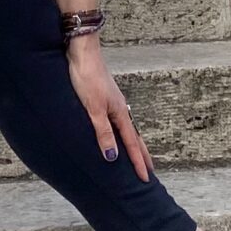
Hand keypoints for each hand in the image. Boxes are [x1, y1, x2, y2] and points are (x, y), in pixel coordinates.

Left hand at [66, 34, 153, 179]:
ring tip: (135, 155)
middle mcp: (119, 108)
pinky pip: (116, 120)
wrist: (82, 51)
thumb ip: (102, 132)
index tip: (146, 179)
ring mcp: (112, 102)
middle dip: (141, 155)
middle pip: (134, 136)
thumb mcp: (93, 108)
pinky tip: (114, 131)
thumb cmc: (87, 77)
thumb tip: (112, 157)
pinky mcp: (103, 96)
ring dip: (132, 143)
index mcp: (119, 113)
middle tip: (149, 171)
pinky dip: (120, 132)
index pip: (132, 143)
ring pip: (125, 128)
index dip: (138, 162)